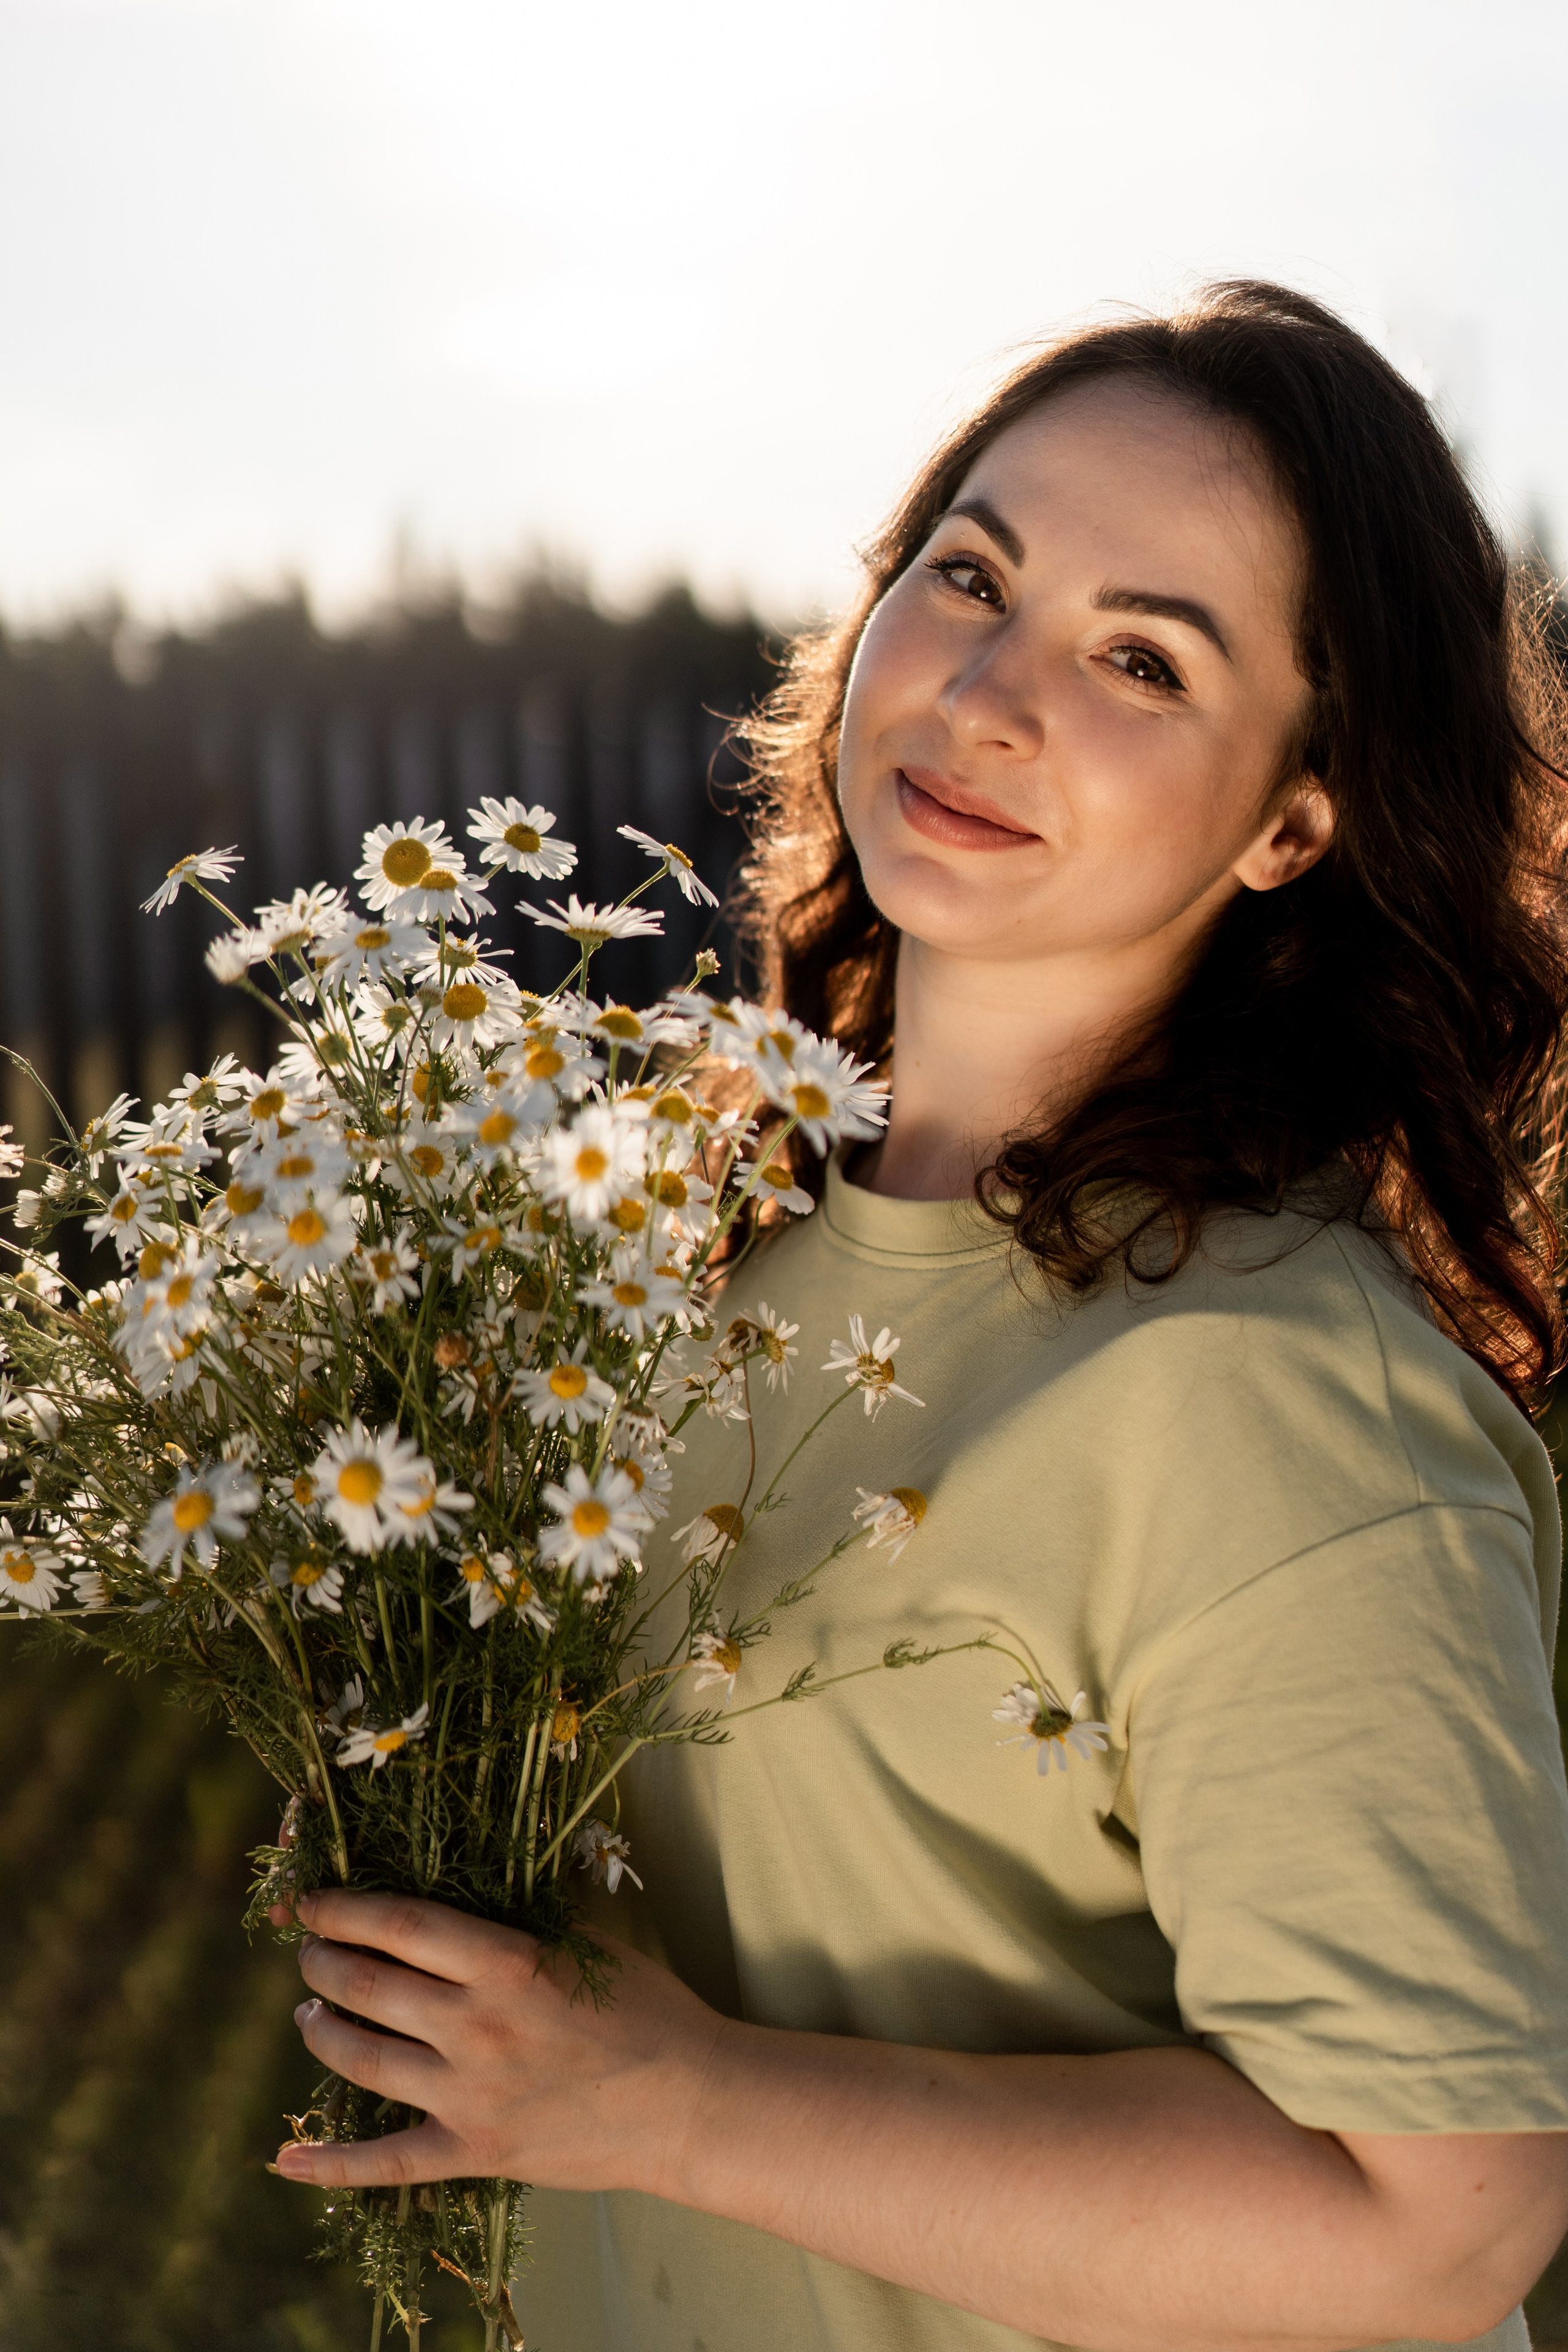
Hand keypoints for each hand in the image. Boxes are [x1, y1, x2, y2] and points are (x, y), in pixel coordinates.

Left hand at [274, 1888, 724, 2191]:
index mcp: (505, 1963)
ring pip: (361, 2060)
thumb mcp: (585, 1943)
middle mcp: (475, 2026)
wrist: (690, 2101)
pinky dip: (328, 2164)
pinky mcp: (475, 2151)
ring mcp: (469, 2094)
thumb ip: (520, 1921)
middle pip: (367, 1986)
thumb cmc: (648, 2009)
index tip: (312, 1902)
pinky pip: (385, 2162)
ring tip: (310, 2013)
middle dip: (323, 1962)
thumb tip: (462, 1893)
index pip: (398, 1925)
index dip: (343, 1908)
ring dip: (321, 2030)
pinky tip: (285, 2160)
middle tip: (309, 1952)